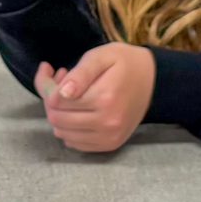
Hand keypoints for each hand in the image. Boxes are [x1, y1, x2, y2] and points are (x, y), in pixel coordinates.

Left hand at [34, 44, 155, 152]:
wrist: (154, 81)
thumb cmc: (125, 63)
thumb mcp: (101, 56)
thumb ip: (80, 73)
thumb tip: (62, 93)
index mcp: (104, 98)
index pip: (55, 100)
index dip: (47, 84)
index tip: (53, 71)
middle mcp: (107, 123)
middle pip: (56, 118)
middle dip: (51, 100)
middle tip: (59, 81)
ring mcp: (109, 137)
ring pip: (62, 133)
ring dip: (58, 114)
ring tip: (69, 95)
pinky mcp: (111, 144)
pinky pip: (75, 144)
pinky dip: (69, 128)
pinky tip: (77, 111)